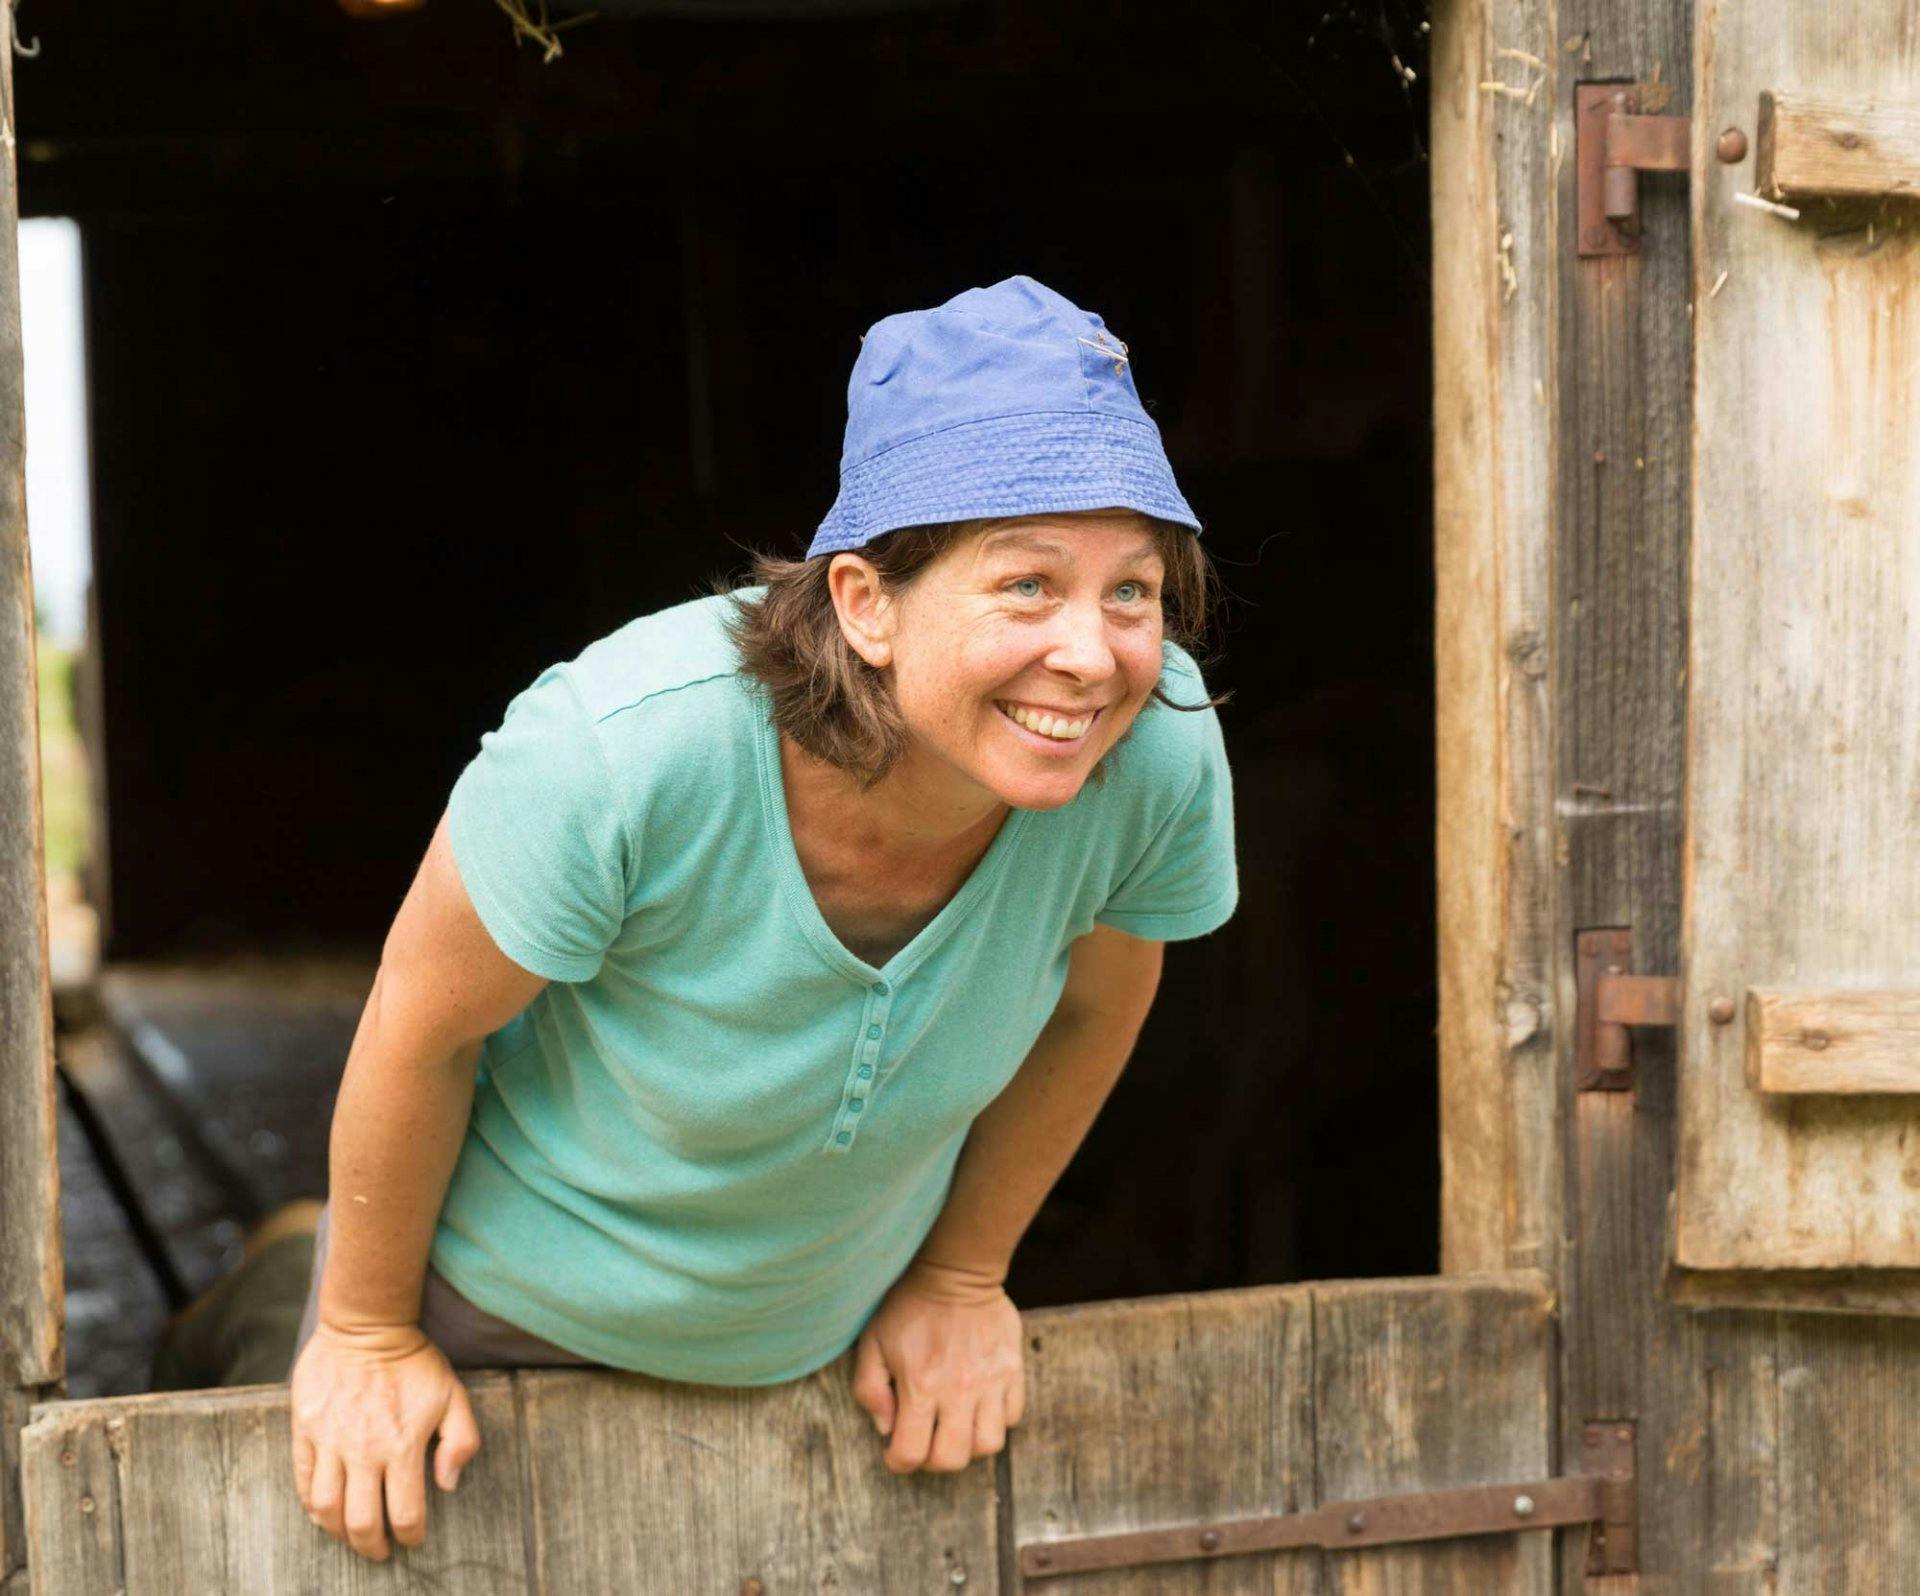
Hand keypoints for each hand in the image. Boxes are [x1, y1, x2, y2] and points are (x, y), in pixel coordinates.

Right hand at [289, 1320, 481, 1561]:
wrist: (367, 1324)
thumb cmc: (414, 1361)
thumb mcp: (453, 1395)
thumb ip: (460, 1441)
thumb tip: (447, 1484)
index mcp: (403, 1445)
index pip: (406, 1512)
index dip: (412, 1535)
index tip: (413, 1538)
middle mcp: (364, 1450)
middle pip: (362, 1522)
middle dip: (373, 1547)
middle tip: (381, 1552)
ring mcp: (330, 1441)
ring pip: (326, 1509)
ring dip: (340, 1533)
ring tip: (352, 1536)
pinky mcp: (305, 1430)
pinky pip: (304, 1482)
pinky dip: (312, 1507)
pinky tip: (324, 1512)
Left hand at [851, 1259, 1025, 1473]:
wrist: (956, 1271)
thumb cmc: (909, 1306)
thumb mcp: (872, 1342)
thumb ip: (869, 1389)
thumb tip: (885, 1428)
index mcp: (920, 1385)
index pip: (911, 1453)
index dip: (898, 1462)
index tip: (895, 1451)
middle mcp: (958, 1390)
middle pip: (953, 1459)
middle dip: (933, 1461)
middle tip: (926, 1442)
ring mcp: (991, 1382)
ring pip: (988, 1445)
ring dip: (969, 1445)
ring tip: (955, 1427)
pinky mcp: (1013, 1371)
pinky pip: (1012, 1417)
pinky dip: (996, 1421)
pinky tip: (978, 1406)